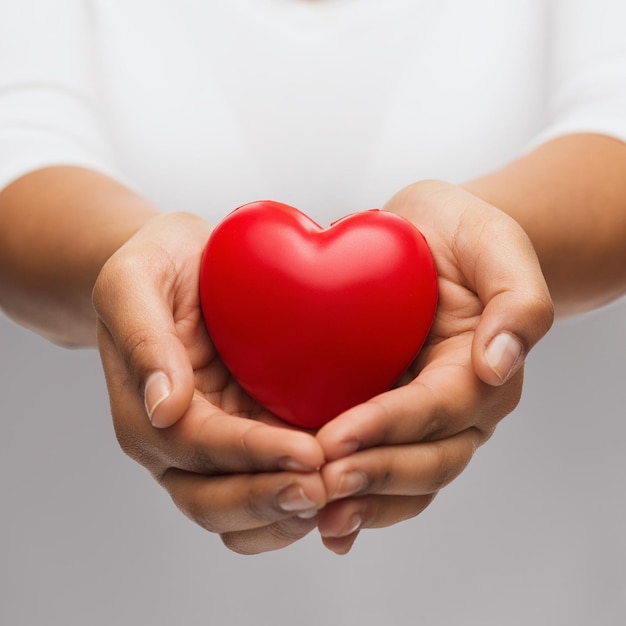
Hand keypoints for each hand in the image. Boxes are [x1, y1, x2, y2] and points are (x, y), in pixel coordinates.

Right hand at [93, 212, 325, 553]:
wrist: (182, 267)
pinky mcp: (248, 435)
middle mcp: (177, 443)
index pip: (198, 447)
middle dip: (270, 500)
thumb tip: (163, 409)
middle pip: (213, 498)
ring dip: (286, 512)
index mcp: (145, 412)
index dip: (252, 455)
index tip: (308, 454)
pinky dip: (298, 499)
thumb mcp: (134, 282)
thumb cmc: (157, 266)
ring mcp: (215, 446)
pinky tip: (340, 487)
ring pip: (241, 510)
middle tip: (328, 489)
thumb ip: (142, 339)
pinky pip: (269, 483)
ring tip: (339, 496)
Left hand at [315, 180, 553, 553]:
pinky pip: (382, 466)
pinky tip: (322, 519)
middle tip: (321, 483)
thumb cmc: (465, 238)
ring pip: (407, 479)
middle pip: (427, 460)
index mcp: (483, 371)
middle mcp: (459, 407)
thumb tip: (498, 363)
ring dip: (364, 502)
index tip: (338, 440)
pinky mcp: (392, 416)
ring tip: (316, 512)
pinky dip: (358, 499)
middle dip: (374, 475)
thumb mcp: (497, 247)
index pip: (438, 408)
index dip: (389, 428)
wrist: (434, 240)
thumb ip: (516, 302)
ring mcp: (426, 418)